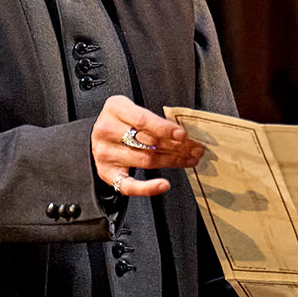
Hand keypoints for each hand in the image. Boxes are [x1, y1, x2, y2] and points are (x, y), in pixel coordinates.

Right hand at [91, 95, 205, 197]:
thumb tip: (184, 136)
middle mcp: (106, 130)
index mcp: (115, 109)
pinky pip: (128, 185)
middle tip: (196, 150)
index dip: (165, 129)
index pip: (143, 121)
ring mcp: (105, 153)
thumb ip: (154, 119)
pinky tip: (163, 184)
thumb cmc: (123, 120)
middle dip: (177, 147)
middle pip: (148, 142)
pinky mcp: (106, 172)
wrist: (101, 132)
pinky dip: (148, 187)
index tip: (183, 135)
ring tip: (189, 160)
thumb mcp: (135, 109)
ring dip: (172, 162)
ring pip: (145, 160)